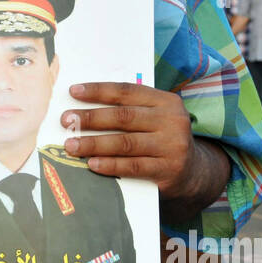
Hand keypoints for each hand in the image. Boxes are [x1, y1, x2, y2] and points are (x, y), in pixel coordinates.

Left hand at [60, 82, 195, 195]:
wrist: (194, 172)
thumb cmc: (162, 139)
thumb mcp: (155, 118)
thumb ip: (129, 109)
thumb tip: (84, 106)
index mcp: (166, 101)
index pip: (127, 91)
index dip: (99, 90)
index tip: (73, 92)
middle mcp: (171, 121)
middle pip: (123, 116)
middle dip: (91, 118)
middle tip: (67, 121)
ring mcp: (172, 146)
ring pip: (125, 143)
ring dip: (94, 143)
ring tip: (71, 145)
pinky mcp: (168, 170)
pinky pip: (133, 166)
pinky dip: (110, 165)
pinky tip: (92, 164)